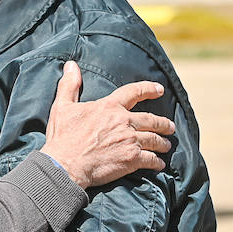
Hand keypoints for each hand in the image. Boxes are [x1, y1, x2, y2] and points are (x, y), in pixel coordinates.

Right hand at [43, 61, 174, 187]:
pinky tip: (159, 164)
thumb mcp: (62, 106)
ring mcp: (130, 140)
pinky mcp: (132, 160)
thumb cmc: (62, 137)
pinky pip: (151, 160)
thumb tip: (71, 65)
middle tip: (170, 126)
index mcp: (109, 106)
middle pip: (151, 119)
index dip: (149, 89)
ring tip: (166, 145)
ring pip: (154, 140)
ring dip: (162, 143)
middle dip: (164, 124)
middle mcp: (124, 121)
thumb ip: (69, 85)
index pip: (134, 92)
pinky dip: (157, 162)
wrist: (65, 165)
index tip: (160, 89)